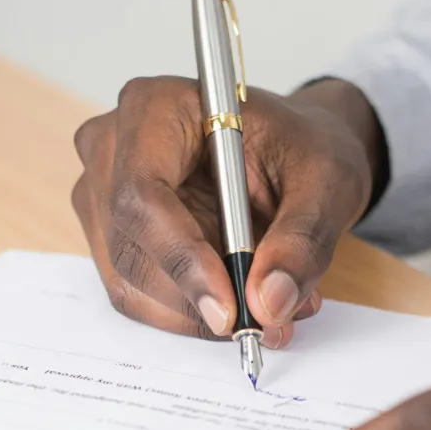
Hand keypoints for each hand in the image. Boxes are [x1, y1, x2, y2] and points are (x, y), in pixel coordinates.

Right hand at [71, 77, 380, 345]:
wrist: (292, 152)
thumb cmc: (302, 147)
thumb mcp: (327, 183)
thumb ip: (302, 240)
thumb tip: (268, 302)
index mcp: (156, 107)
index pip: (142, 195)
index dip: (182, 258)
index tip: (229, 309)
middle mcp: (112, 147)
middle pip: (130, 246)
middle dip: (196, 299)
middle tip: (266, 322)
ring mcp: (103, 194)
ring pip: (130, 282)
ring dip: (196, 313)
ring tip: (270, 309)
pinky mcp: (112, 236)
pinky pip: (137, 295)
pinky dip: (189, 313)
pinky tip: (240, 301)